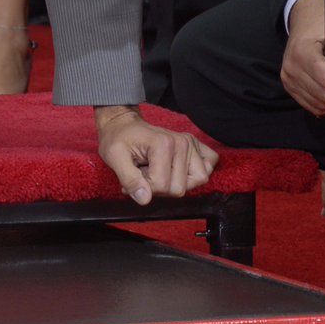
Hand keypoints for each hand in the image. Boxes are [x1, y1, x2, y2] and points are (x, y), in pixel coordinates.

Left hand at [95, 105, 218, 205]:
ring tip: (161, 171)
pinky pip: (211, 162)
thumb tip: (144, 199)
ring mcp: (190, 143)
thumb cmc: (118, 139)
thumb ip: (129, 179)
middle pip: (180, 188)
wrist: (123, 124)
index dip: (146, 188)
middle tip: (146, 173)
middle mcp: (182, 142)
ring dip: (178, 182)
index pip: (162, 186)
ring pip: (198, 180)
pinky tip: (181, 169)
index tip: (135, 177)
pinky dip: (198, 170)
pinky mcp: (195, 145)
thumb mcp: (114, 158)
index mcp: (163, 145)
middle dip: (160, 188)